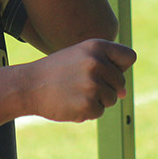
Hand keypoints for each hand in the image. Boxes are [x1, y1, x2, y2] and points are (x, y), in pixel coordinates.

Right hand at [21, 39, 135, 122]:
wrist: (28, 86)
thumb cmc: (56, 71)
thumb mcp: (79, 56)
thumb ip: (105, 67)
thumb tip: (123, 93)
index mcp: (96, 46)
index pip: (129, 56)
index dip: (120, 66)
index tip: (104, 69)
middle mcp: (97, 63)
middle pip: (121, 82)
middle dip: (106, 87)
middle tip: (80, 83)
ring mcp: (93, 84)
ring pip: (111, 99)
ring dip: (96, 100)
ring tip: (74, 92)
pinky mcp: (88, 104)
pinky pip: (99, 112)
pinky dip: (87, 111)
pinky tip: (70, 102)